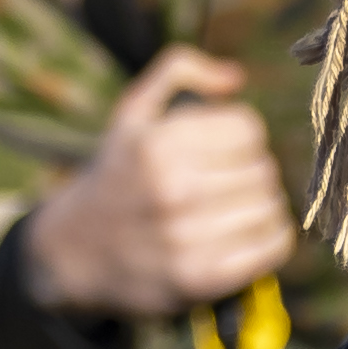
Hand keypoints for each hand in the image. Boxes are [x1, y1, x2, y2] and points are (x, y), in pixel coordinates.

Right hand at [10, 46, 290, 321]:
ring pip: (271, 207)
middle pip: (263, 169)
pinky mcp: (201, 277)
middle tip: (228, 183)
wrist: (74, 252)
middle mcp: (172, 190)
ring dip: (262, 206)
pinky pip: (273, 247)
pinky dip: (271, 239)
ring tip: (235, 209)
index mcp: (157, 145)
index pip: (248, 128)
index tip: (224, 150)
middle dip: (251, 172)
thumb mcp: (131, 112)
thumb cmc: (118, 175)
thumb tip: (235, 76)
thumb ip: (177, 71)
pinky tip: (247, 234)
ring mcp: (186, 237)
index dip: (242, 136)